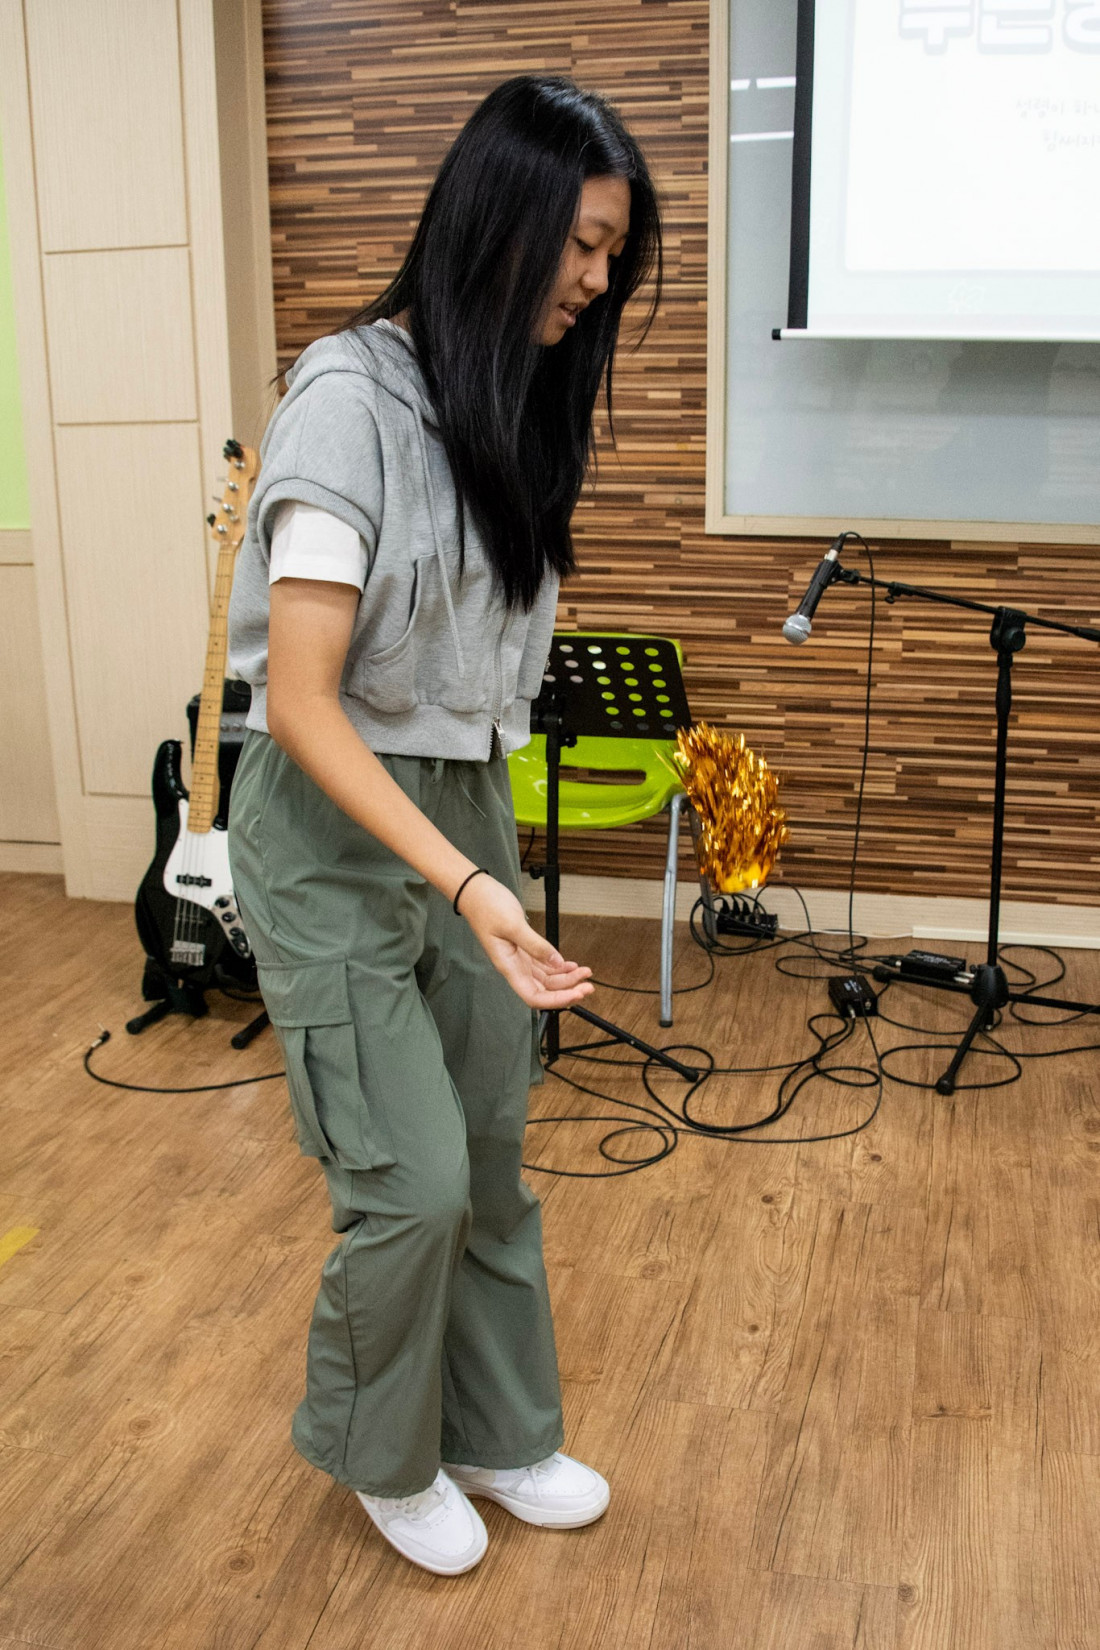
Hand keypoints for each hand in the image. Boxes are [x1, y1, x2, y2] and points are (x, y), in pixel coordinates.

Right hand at [457, 874, 593, 1010]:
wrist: (475, 892)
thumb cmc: (486, 907)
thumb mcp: (513, 925)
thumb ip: (536, 946)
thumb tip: (557, 962)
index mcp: (508, 966)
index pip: (533, 997)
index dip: (556, 1000)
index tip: (576, 995)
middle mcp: (515, 967)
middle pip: (544, 990)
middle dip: (568, 991)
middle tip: (588, 985)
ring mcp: (519, 958)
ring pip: (547, 978)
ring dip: (567, 979)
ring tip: (585, 973)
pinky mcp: (523, 948)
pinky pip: (544, 965)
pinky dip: (559, 966)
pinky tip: (571, 964)